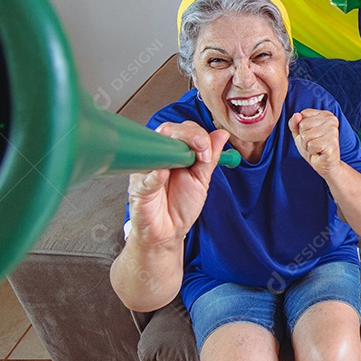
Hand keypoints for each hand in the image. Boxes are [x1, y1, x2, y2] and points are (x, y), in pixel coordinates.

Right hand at [126, 121, 229, 245]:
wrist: (169, 231)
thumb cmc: (181, 205)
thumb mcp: (201, 180)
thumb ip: (210, 158)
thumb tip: (222, 134)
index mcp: (176, 152)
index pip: (185, 129)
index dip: (199, 135)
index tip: (208, 150)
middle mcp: (159, 156)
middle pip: (169, 130)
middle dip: (190, 136)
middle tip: (202, 150)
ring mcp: (147, 170)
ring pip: (154, 147)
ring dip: (172, 147)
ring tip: (186, 157)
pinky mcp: (138, 187)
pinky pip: (145, 177)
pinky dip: (154, 174)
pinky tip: (163, 173)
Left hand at [290, 109, 340, 175]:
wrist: (325, 165)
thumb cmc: (314, 148)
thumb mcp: (300, 133)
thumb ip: (294, 123)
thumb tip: (296, 115)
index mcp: (325, 114)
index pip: (303, 114)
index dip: (302, 128)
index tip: (312, 134)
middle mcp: (331, 120)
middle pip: (303, 125)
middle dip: (304, 138)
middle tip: (314, 143)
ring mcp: (333, 131)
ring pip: (306, 136)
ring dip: (307, 145)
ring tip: (317, 148)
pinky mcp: (332, 143)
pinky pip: (311, 145)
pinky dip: (312, 151)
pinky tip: (320, 152)